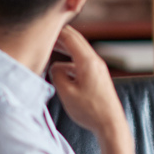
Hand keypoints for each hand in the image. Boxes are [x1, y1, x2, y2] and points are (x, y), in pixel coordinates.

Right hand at [48, 26, 134, 153]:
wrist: (111, 125)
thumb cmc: (89, 111)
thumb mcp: (66, 92)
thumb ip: (57, 75)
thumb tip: (54, 67)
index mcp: (87, 61)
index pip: (70, 37)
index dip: (55, 31)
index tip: (42, 28)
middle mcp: (95, 61)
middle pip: (76, 40)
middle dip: (60, 35)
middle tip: (45, 34)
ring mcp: (99, 69)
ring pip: (79, 51)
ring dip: (66, 48)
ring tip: (51, 48)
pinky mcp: (99, 77)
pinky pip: (83, 62)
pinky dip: (71, 61)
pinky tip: (62, 70)